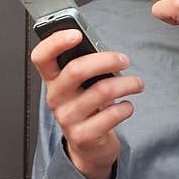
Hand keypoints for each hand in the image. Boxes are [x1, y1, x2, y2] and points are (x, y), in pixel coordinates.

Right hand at [30, 29, 143, 178]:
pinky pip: (111, 115)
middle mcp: (55, 98)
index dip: (55, 42)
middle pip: (76, 69)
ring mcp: (67, 118)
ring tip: (137, 83)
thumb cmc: (87, 107)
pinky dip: (126, 107)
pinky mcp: (83, 135)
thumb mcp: (81, 85)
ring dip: (126, 84)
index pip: (41, 56)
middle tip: (124, 59)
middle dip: (106, 60)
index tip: (76, 33)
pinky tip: (127, 105)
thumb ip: (86, 66)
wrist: (88, 145)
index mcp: (52, 80)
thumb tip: (104, 50)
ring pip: (101, 91)